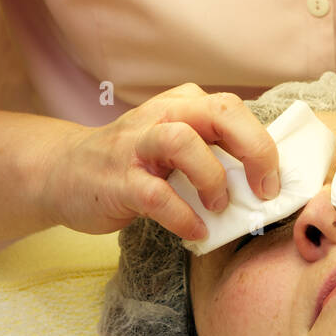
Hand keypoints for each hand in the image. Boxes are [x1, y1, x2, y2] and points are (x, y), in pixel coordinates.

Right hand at [39, 83, 279, 240]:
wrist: (61, 173)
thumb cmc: (131, 163)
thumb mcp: (172, 143)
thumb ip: (210, 150)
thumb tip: (263, 179)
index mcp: (181, 105)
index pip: (234, 110)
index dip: (263, 144)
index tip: (274, 181)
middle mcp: (161, 116)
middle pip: (220, 112)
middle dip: (253, 149)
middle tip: (262, 189)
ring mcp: (135, 146)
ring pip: (183, 141)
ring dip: (212, 177)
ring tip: (218, 206)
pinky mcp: (117, 180)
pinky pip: (156, 195)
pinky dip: (183, 216)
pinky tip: (195, 231)